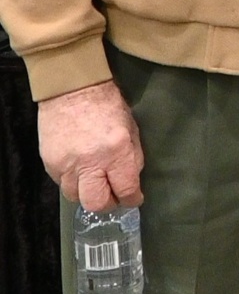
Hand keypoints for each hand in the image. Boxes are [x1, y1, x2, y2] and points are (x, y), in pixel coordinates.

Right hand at [37, 80, 144, 210]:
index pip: (125, 189)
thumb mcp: (131, 129)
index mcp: (116, 151)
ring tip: (95, 180)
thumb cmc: (108, 105)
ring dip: (88, 192)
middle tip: (113, 195)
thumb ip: (132, 157)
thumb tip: (131, 180)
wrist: (73, 89)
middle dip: (108, 203)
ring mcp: (66, 165)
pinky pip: (62, 184)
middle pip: (96, 203)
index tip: (134, 198)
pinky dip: (73, 181)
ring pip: (76, 197)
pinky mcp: (49, 163)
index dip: (132, 198)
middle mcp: (89, 162)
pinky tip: (80, 168)